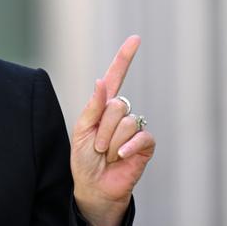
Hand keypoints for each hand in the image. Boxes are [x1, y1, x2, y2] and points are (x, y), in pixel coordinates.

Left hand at [70, 35, 155, 225]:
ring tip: (106, 154)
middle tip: (96, 145)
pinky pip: (141, 136)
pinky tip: (119, 158)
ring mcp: (134, 128)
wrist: (93, 186)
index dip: (124, 58)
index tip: (135, 39)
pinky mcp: (145, 144)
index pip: (115, 77)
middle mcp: (120, 113)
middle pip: (117, 104)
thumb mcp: (81, 130)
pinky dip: (127, 147)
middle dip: (102, 128)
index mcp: (103, 105)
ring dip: (110, 141)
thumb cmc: (83, 158)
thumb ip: (92, 106)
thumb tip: (100, 81)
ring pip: (126, 121)